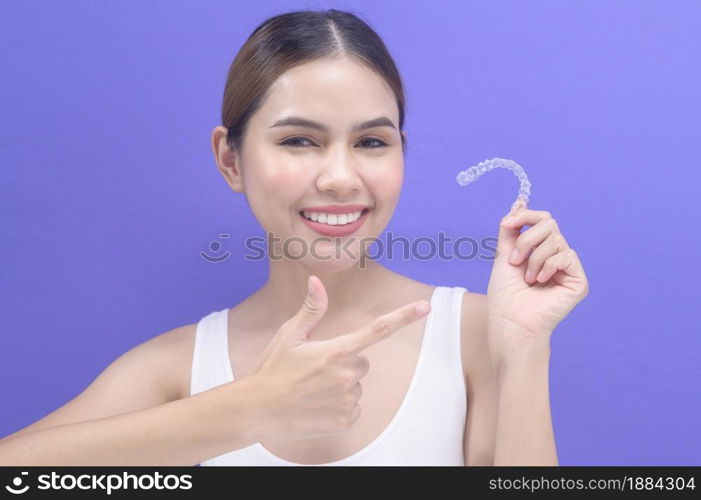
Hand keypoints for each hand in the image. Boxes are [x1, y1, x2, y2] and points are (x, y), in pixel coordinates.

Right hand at [246, 275, 430, 440]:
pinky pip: (353, 407)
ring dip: (339, 385)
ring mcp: (349, 399)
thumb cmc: (272, 369)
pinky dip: (338, 406)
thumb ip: (310, 309)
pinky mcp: (347, 420)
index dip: (404, 317)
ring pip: (355, 385)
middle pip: (361, 361)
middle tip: (315, 369)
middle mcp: (348, 375)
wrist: (257, 410)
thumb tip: (316, 280)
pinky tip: (316, 406)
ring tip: (311, 389)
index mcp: (337, 350)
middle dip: (343, 362)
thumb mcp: (289, 335)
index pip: (378, 329)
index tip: (426, 307)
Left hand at [487, 199, 588, 358]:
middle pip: (550, 223)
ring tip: (527, 278)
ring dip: (534, 257)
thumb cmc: (505, 294)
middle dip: (527, 238)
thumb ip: (512, 227)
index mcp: (540, 250)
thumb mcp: (504, 253)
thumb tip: (520, 201)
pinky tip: (540, 281)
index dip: (525, 216)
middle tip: (514, 260)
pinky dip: (549, 265)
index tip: (506, 223)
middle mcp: (556, 256)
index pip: (541, 219)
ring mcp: (568, 268)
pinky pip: (567, 255)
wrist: (511, 322)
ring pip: (556, 239)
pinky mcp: (578, 280)